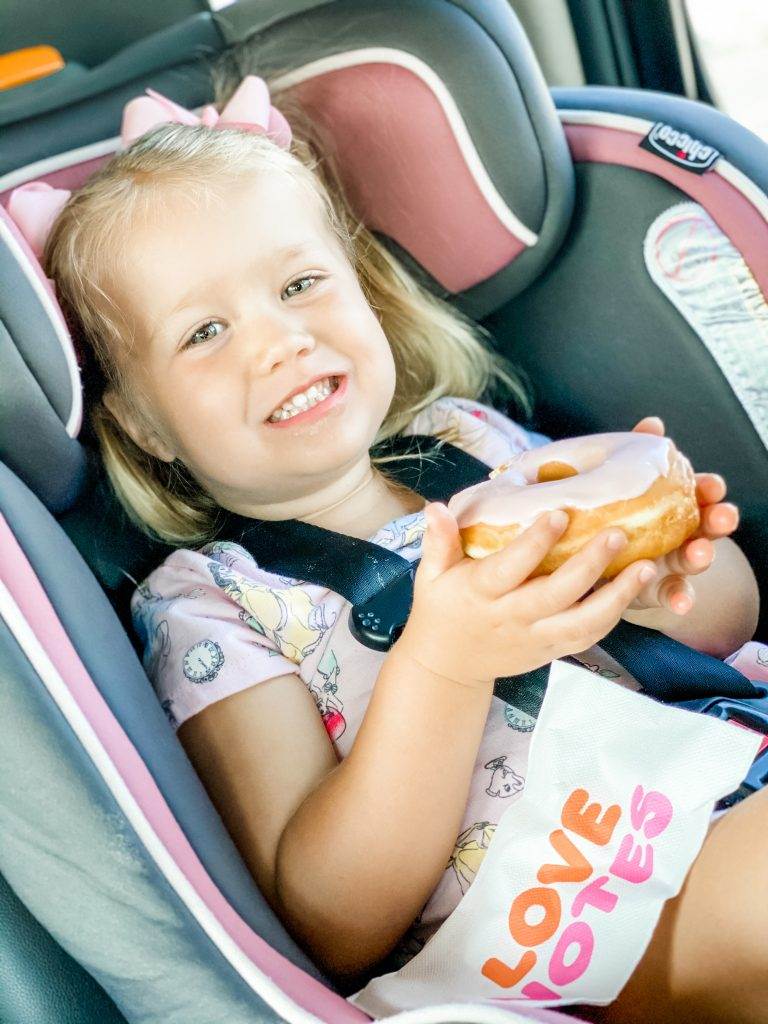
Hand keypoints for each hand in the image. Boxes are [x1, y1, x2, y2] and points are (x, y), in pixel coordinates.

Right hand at [396, 503, 655, 687]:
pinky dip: (613, 617)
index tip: (560, 514)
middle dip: (590, 565)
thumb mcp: (430, 575)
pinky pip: (586, 637)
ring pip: (582, 623)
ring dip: (617, 597)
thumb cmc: (441, 610)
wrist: (447, 667)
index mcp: (481, 594)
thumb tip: (436, 507)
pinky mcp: (550, 650)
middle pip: (556, 594)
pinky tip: (635, 591)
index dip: (535, 543)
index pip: (511, 568)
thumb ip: (438, 541)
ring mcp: (534, 638)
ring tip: (646, 568)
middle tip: (619, 533)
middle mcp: (511, 618)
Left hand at [626, 416, 739, 614]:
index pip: (697, 492)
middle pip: (705, 526)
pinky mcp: (656, 589)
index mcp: (672, 505)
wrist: (596, 565)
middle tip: (723, 516)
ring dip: (702, 557)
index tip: (713, 485)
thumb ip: (637, 457)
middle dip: (717, 520)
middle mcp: (678, 533)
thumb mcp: (621, 488)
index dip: (708, 489)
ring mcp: (670, 563)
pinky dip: (680, 599)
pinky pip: (672, 595)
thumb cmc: (615, 516)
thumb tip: (653, 423)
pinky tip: (680, 603)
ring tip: (701, 554)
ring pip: (693, 560)